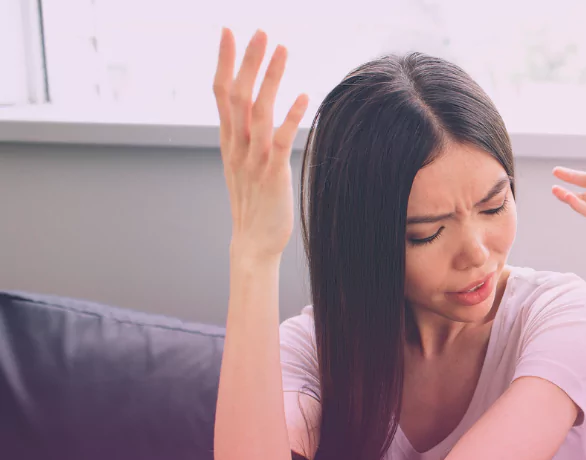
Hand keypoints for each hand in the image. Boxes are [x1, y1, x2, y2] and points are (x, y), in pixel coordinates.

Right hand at [213, 28, 309, 263]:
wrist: (253, 242)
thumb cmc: (254, 202)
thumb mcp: (244, 162)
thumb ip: (246, 135)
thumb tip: (252, 110)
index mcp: (229, 140)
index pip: (222, 92)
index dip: (225, 61)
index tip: (228, 31)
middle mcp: (237, 145)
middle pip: (237, 94)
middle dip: (248, 60)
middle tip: (260, 30)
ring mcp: (253, 158)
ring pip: (258, 110)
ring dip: (270, 78)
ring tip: (282, 49)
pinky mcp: (272, 173)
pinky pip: (280, 140)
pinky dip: (291, 117)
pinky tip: (302, 95)